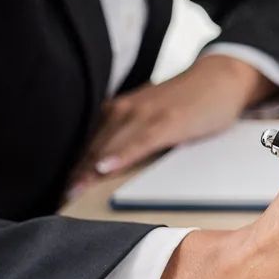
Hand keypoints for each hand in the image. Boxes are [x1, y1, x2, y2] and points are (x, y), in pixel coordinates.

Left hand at [68, 54, 277, 197]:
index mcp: (119, 110)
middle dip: (74, 175)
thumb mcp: (151, 115)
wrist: (221, 77)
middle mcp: (125, 109)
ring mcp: (145, 114)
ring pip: (109, 146)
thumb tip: (107, 163)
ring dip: (87, 172)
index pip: (89, 145)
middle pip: (93, 148)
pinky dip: (120, 155)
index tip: (58, 194)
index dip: (73, 170)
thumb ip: (130, 133)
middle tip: (57, 200)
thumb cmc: (187, 100)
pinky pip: (138, 142)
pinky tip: (104, 169)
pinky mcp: (168, 121)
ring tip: (70, 194)